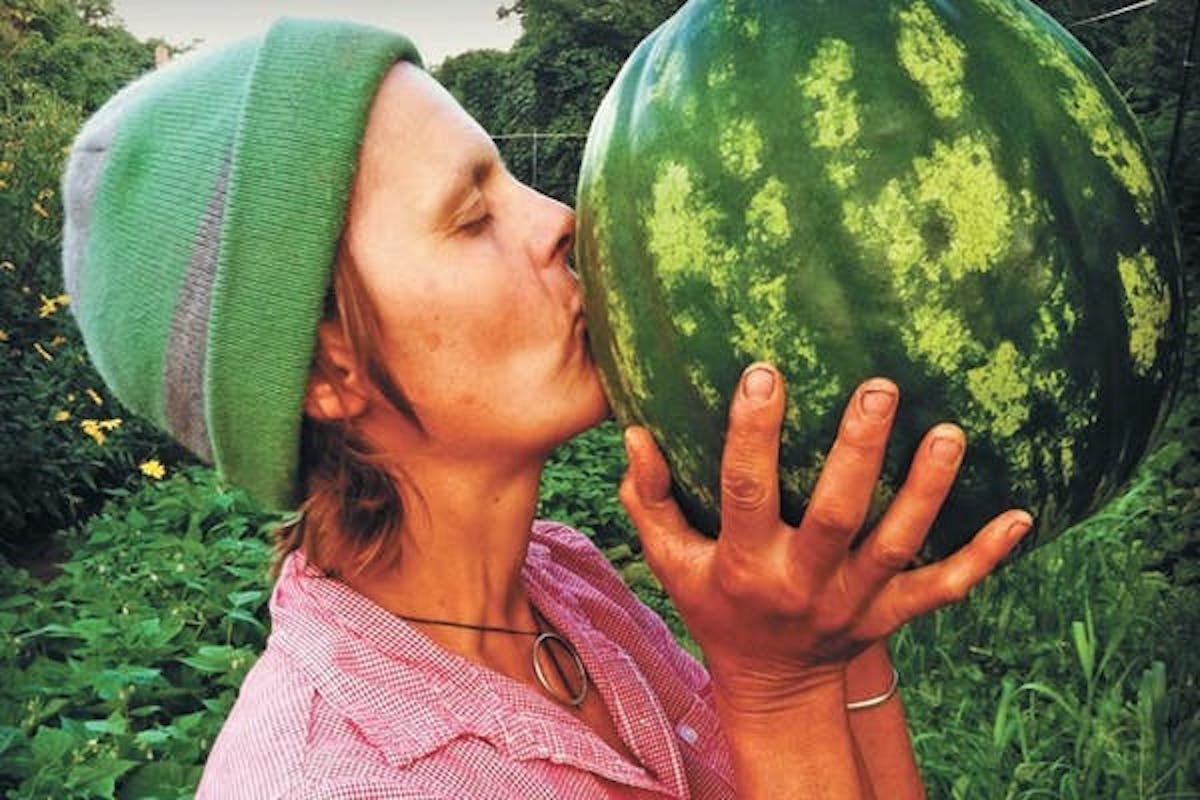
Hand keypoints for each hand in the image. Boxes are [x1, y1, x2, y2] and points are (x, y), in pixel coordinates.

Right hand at [619, 364, 1031, 712]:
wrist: (770, 682)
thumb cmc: (713, 603)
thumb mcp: (670, 560)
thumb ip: (650, 499)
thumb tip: (635, 432)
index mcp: (743, 565)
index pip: (745, 493)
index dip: (752, 435)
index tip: (764, 373)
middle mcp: (802, 584)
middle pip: (835, 517)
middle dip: (857, 454)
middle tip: (880, 389)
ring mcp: (854, 604)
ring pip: (896, 546)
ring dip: (925, 492)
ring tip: (950, 432)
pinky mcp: (892, 615)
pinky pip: (944, 588)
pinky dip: (984, 557)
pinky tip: (1020, 516)